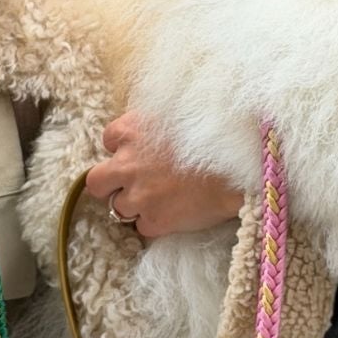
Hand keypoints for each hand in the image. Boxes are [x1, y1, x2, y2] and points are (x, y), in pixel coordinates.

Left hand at [85, 111, 244, 239]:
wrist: (241, 166)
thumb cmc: (216, 133)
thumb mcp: (178, 110)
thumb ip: (154, 120)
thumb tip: (147, 128)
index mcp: (131, 131)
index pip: (109, 140)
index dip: (123, 148)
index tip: (139, 152)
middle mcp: (127, 164)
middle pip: (96, 182)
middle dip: (109, 184)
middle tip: (130, 184)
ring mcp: (139, 196)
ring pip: (118, 208)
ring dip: (134, 204)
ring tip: (162, 199)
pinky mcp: (155, 221)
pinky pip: (143, 228)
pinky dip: (155, 222)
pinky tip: (176, 212)